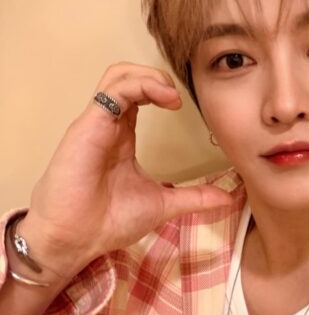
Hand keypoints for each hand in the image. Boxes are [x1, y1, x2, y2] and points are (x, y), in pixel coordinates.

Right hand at [20, 62, 230, 279]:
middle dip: (157, 76)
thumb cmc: (105, 221)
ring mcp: (97, 123)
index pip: (139, 95)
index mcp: (121, 136)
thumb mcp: (162, 204)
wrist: (75, 239)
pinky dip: (140, 85)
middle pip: (127, 76)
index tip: (185, 108)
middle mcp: (108, 124)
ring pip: (119, 75)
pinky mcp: (88, 126)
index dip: (162, 90)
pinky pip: (113, 90)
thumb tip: (227, 197)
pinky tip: (162, 99)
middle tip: (180, 97)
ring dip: (150, 76)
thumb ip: (194, 197)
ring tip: (172, 95)